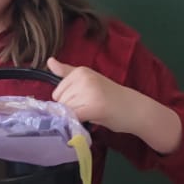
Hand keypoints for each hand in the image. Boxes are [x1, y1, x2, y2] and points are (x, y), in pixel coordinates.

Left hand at [47, 56, 182, 151]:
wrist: (134, 108)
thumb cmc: (109, 96)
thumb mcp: (87, 80)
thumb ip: (67, 73)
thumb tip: (49, 61)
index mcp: (80, 71)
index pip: (57, 93)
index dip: (68, 101)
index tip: (85, 100)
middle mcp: (83, 78)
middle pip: (60, 102)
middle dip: (71, 109)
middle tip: (91, 107)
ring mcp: (89, 91)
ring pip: (66, 111)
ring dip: (76, 116)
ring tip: (94, 111)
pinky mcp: (94, 106)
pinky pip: (73, 117)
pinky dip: (76, 123)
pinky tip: (89, 120)